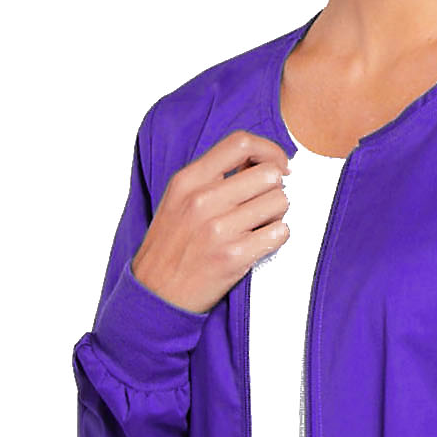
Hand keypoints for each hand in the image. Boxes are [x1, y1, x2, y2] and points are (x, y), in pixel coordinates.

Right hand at [131, 130, 290, 313]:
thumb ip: (213, 177)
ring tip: (259, 225)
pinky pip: (280, 233)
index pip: (240, 142)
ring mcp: (218, 229)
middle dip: (275, 188)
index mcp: (188, 180)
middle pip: (269, 174)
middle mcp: (202, 200)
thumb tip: (260, 162)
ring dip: (277, 214)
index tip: (278, 166)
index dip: (269, 151)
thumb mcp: (179, 199)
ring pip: (280, 202)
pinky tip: (259, 243)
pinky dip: (276, 237)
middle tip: (264, 204)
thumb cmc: (171, 245)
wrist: (155, 294)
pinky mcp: (233, 257)